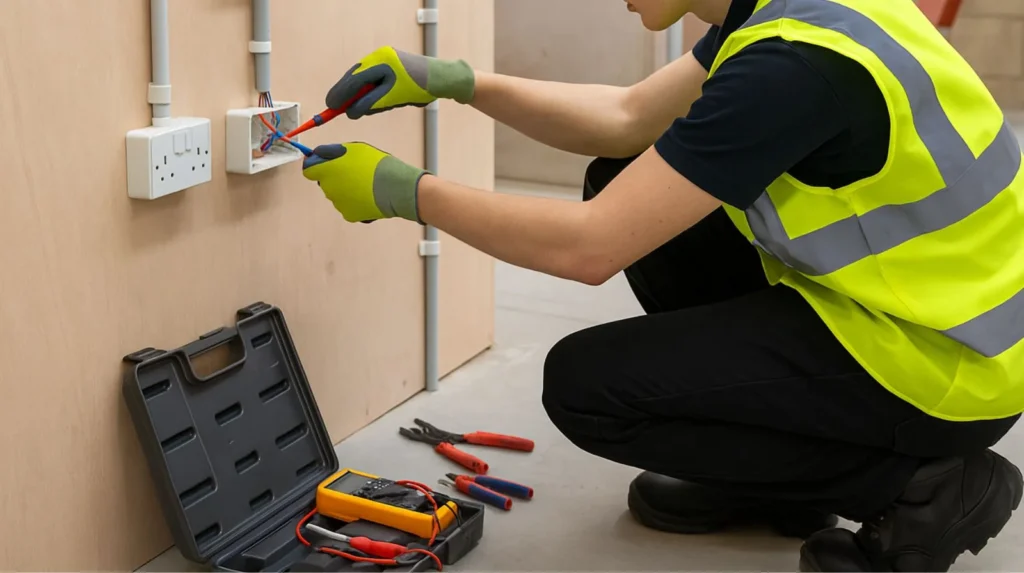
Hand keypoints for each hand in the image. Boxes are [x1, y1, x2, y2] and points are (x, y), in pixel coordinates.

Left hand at [302, 143, 426, 222]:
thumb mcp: (354, 149)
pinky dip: (355, 202)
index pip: (308, 170)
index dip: (316, 166)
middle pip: (324, 183)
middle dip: (334, 178)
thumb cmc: (376, 164)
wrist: (395, 187)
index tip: (326, 163)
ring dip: (345, 190)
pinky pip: (347, 207)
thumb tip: (318, 155)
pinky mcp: (349, 215)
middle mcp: (327, 189)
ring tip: (365, 185)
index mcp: (326, 171)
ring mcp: (338, 204)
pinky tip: (368, 196)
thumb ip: (331, 152)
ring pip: (337, 195)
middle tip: (354, 172)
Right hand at [327, 46, 475, 118]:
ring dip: (361, 96)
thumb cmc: (419, 88)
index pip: (353, 79)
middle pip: (355, 79)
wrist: (442, 78)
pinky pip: (374, 81)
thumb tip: (349, 112)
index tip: (329, 106)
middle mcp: (380, 58)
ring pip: (364, 81)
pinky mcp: (391, 67)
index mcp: (379, 62)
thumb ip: (369, 104)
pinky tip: (376, 103)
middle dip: (347, 95)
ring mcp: (385, 61)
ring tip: (359, 109)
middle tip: (335, 108)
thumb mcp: (391, 99)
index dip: (339, 93)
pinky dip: (371, 93)